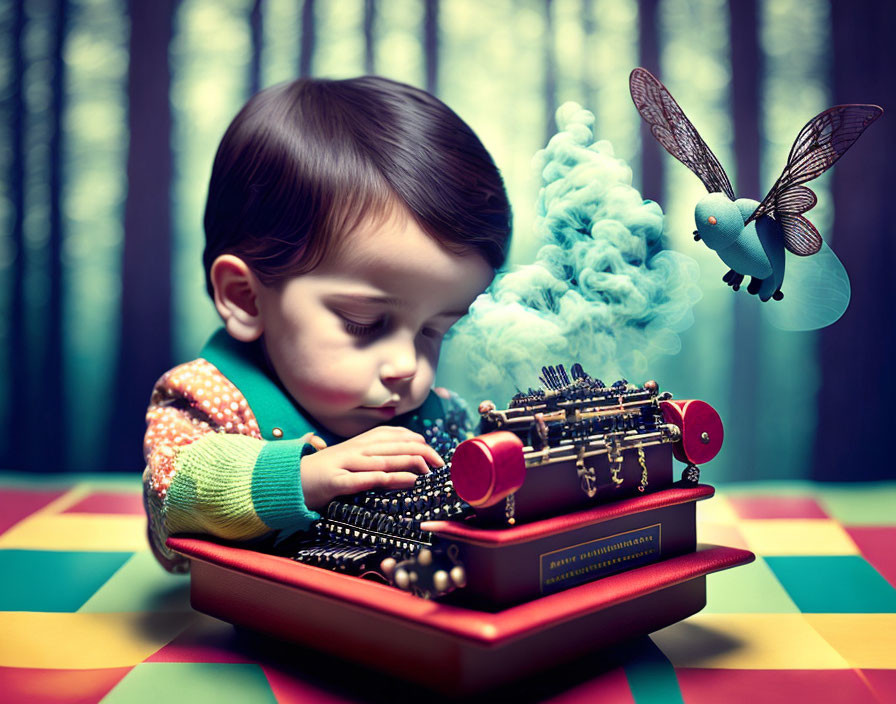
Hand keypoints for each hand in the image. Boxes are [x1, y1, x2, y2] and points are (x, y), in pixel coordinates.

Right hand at [300, 426, 443, 510]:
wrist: (290, 480)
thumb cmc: (327, 471)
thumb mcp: (352, 457)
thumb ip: (375, 454)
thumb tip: (407, 458)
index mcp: (360, 442)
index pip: (395, 435)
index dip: (418, 442)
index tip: (436, 453)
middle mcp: (356, 449)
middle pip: (395, 446)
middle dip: (423, 453)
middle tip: (442, 463)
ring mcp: (346, 465)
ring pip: (385, 460)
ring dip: (410, 463)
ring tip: (431, 469)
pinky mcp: (337, 482)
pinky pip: (368, 479)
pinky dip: (390, 480)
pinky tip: (408, 482)